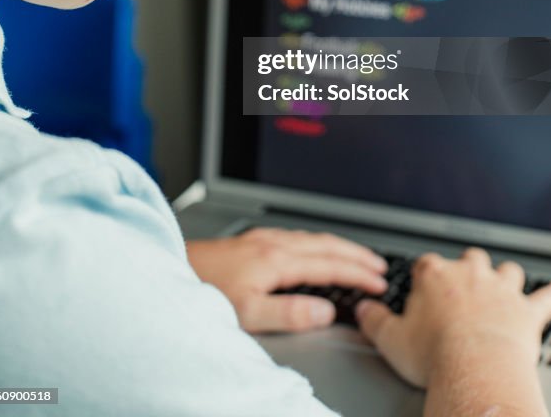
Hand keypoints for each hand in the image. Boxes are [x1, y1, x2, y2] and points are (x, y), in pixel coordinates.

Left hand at [186, 227, 387, 332]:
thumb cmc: (204, 292)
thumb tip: (326, 310)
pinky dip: (319, 243)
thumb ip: (289, 312)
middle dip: (356, 254)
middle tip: (379, 265)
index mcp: (276, 259)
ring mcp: (262, 238)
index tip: (378, 281)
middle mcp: (272, 242)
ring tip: (357, 256)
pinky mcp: (252, 240)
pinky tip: (315, 249)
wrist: (171, 270)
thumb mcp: (247, 313)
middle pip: (325, 244)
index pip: (329, 264)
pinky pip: (298, 236)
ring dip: (339, 246)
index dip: (357, 273)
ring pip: (312, 237)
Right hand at [356, 247, 550, 390]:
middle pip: (471, 259)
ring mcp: (502, 291)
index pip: (428, 265)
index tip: (424, 286)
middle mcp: (470, 275)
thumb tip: (362, 309)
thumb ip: (374, 320)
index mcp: (436, 276)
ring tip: (507, 280)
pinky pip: (549, 297)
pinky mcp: (528, 312)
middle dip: (469, 267)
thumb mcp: (390, 340)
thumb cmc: (434, 355)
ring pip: (508, 271)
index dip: (426, 275)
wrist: (475, 368)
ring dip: (507, 276)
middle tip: (465, 282)